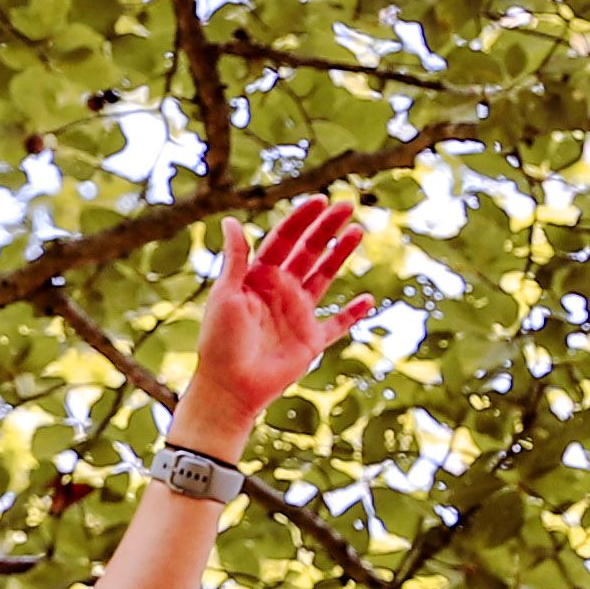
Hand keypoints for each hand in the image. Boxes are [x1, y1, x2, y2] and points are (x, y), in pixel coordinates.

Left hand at [174, 193, 375, 454]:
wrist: (230, 388)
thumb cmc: (220, 342)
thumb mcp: (226, 295)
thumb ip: (236, 259)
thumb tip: (231, 219)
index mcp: (257, 278)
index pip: (283, 240)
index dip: (301, 219)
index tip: (320, 200)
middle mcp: (279, 291)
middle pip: (308, 252)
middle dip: (326, 228)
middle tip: (346, 205)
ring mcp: (297, 315)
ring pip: (324, 277)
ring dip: (340, 255)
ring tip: (357, 231)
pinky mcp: (311, 341)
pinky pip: (337, 324)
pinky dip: (353, 314)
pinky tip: (368, 300)